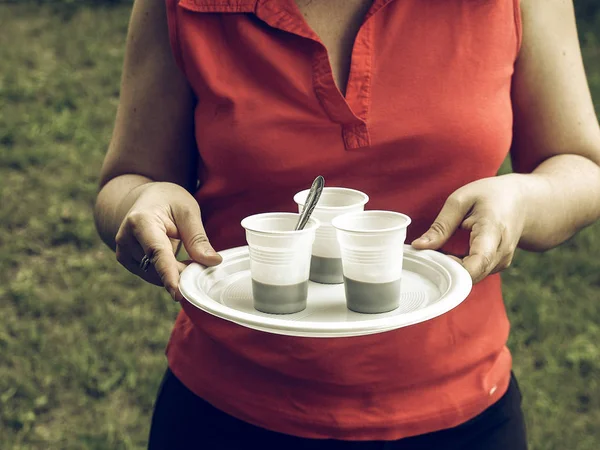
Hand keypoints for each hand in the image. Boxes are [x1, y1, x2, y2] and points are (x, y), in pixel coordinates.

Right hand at [114, 182, 221, 300]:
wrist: (146, 198)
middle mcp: (126, 238)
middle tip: (203, 265)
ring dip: (176, 273)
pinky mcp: (127, 261)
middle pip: (158, 267)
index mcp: (141, 221)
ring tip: (187, 256)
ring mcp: (124, 252)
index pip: (157, 252)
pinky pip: (152, 275)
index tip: (178, 293)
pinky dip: (167, 273)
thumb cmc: (168, 201)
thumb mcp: (188, 211)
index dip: (168, 274)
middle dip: (182, 272)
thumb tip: (213, 262)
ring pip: (155, 275)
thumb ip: (198, 238)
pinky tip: (176, 260)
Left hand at [411, 175, 526, 283]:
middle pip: (470, 275)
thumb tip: (418, 246)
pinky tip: (453, 252)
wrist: (524, 201)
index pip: (477, 263)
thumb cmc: (491, 196)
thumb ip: (440, 226)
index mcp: (493, 231)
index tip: (434, 261)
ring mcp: (502, 262)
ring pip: (471, 277)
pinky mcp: (498, 266)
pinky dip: (460, 267)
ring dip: (452, 268)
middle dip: (446, 269)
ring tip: (442, 249)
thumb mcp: (461, 200)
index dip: (453, 269)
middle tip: (429, 253)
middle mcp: (502, 252)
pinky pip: (475, 274)